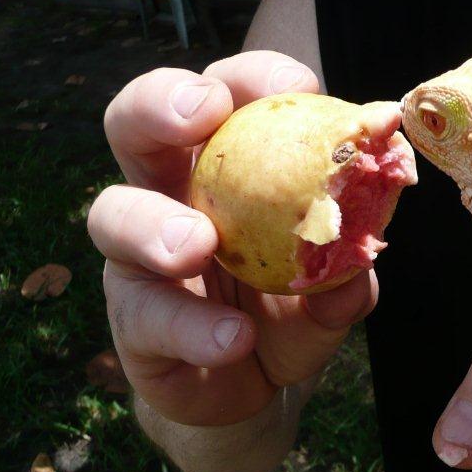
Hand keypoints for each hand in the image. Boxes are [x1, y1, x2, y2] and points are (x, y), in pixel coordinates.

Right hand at [88, 51, 376, 426]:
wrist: (254, 392)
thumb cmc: (288, 316)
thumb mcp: (328, 298)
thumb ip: (344, 281)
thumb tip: (359, 272)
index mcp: (222, 167)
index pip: (225, 97)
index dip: (253, 79)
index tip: (299, 87)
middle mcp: (168, 196)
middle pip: (133, 123)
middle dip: (159, 102)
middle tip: (202, 113)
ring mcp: (136, 258)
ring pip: (111, 214)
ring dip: (155, 223)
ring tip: (198, 244)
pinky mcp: (130, 322)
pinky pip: (147, 317)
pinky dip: (192, 327)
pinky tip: (234, 338)